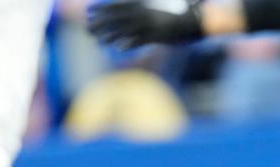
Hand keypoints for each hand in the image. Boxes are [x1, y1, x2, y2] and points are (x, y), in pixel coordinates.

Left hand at [88, 0, 202, 48]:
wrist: (191, 21)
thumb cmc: (171, 15)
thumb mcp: (152, 10)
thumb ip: (138, 10)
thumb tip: (124, 19)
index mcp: (141, 5)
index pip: (116, 6)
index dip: (102, 9)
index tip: (89, 12)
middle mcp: (143, 13)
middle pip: (117, 18)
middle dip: (101, 23)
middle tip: (88, 29)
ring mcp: (150, 25)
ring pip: (125, 30)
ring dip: (110, 35)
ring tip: (99, 40)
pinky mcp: (157, 36)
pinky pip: (140, 40)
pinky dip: (129, 43)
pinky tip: (119, 47)